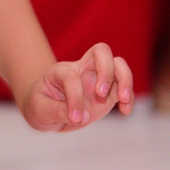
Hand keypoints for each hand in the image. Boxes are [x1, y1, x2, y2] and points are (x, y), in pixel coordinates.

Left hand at [19, 42, 133, 131]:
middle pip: (101, 51)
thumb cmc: (40, 105)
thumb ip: (57, 111)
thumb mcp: (39, 109)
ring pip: (118, 64)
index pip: (72, 76)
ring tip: (122, 99)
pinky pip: (124, 88)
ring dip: (125, 80)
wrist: (45, 110)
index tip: (74, 118)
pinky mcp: (108, 94)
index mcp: (61, 71)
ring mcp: (96, 80)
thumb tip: (82, 117)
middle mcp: (81, 70)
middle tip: (100, 93)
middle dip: (106, 69)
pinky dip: (130, 96)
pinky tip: (126, 110)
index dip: (75, 97)